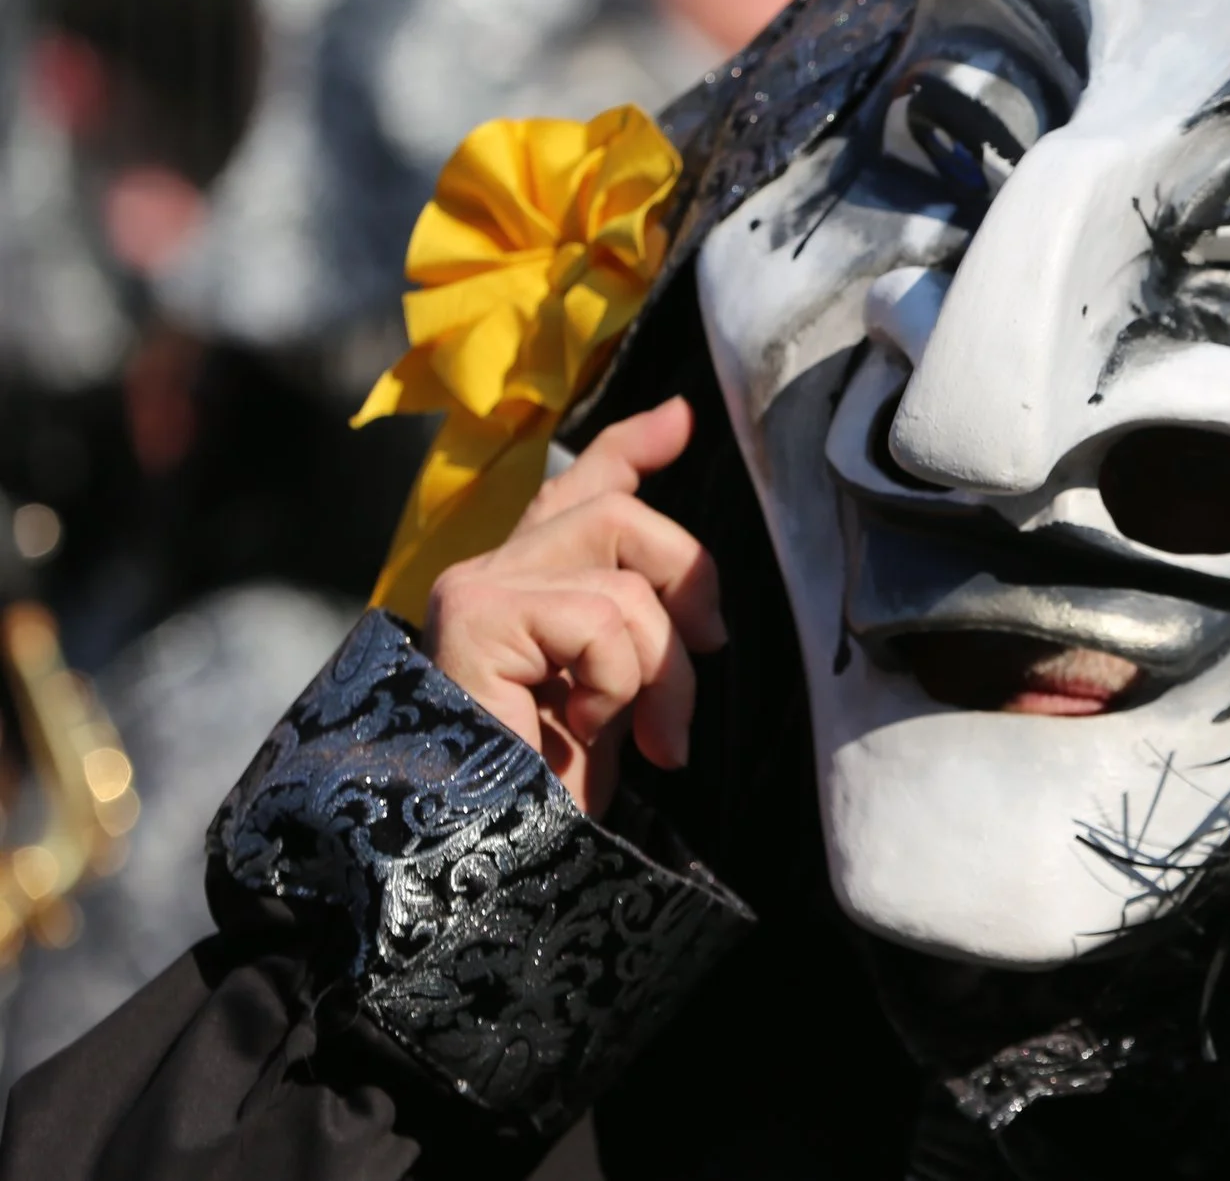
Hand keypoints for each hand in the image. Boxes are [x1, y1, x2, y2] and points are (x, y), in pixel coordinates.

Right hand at [422, 398, 725, 818]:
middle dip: (687, 589)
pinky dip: (620, 683)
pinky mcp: (475, 616)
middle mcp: (490, 572)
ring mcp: (476, 588)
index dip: (633, 446)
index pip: (580, 488)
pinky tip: (589, 731)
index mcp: (526, 582)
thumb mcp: (619, 687)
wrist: (491, 861)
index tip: (683, 419)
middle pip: (624, 516)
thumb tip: (697, 581)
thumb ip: (641, 614)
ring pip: (626, 580)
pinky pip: (602, 618)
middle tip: (703, 664)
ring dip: (661, 671)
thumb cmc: (550, 791)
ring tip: (646, 738)